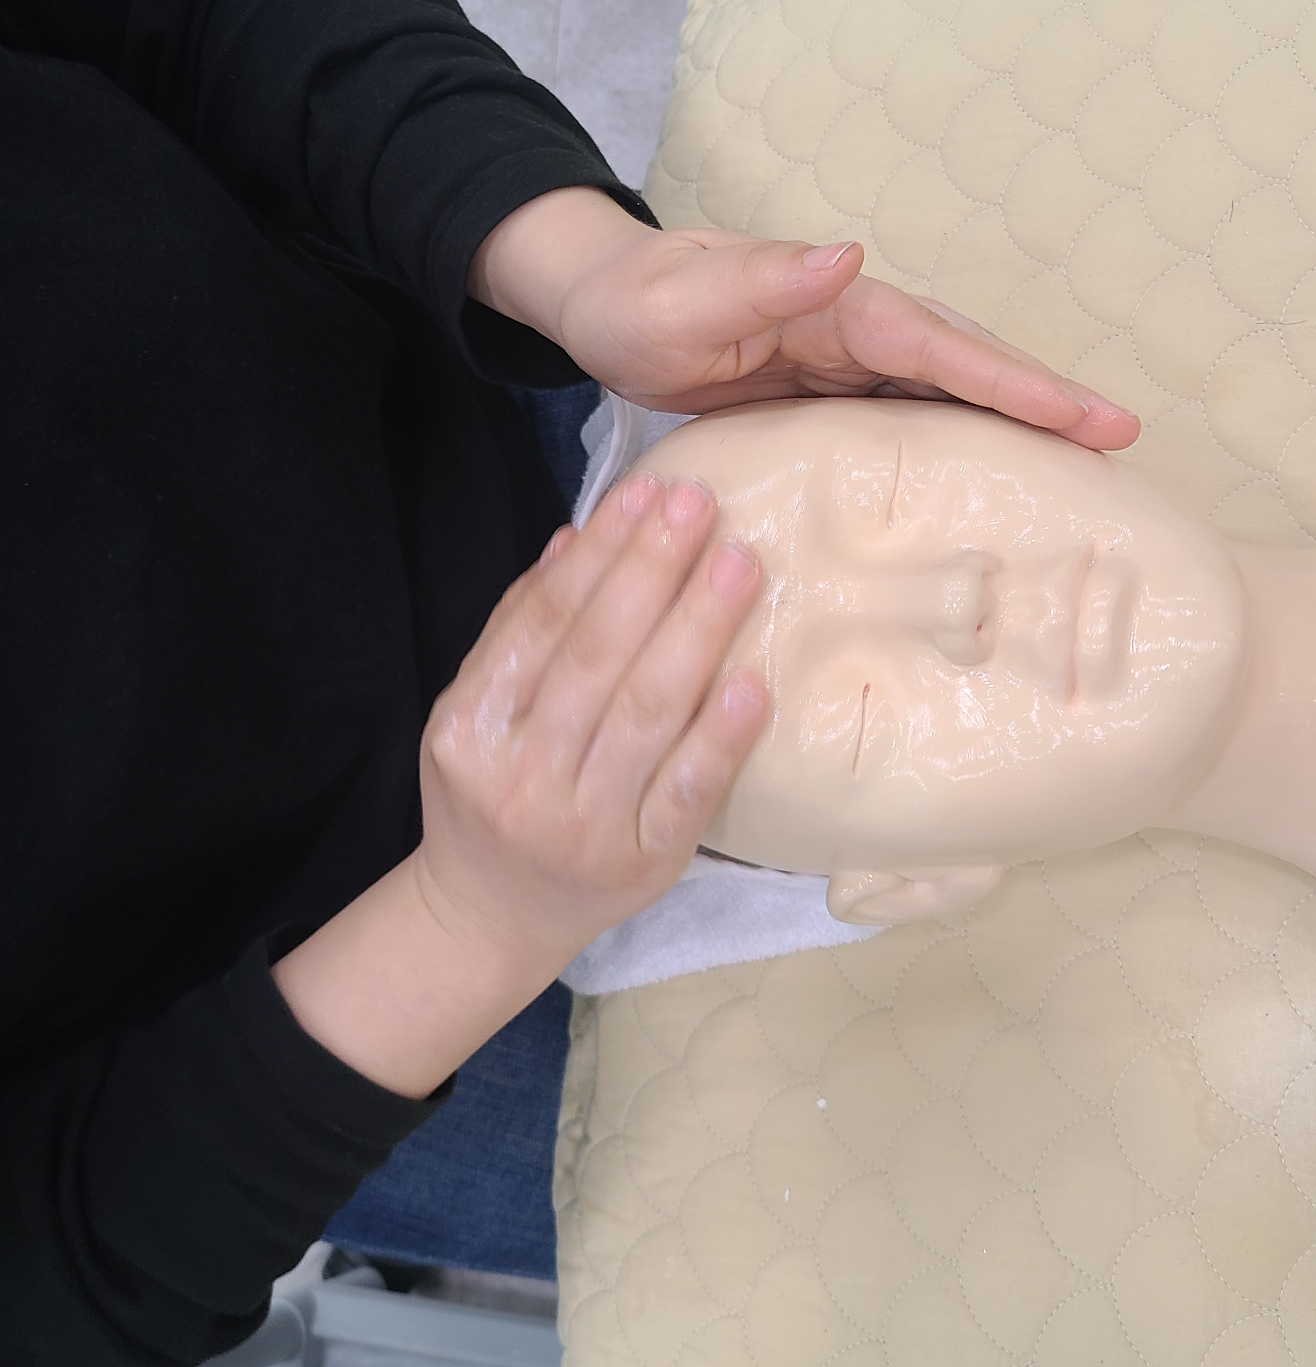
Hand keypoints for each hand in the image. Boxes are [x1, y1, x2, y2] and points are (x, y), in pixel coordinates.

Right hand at [272, 470, 765, 1097]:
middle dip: (653, 571)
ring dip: (698, 631)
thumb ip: (519, 629)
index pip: (542, 622)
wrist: (490, 917)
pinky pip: (686, 794)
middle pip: (597, 657)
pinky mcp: (641, 865)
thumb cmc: (489, 796)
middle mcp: (520, 775)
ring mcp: (582, 825)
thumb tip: (576, 539)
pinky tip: (755, 685)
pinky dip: (720, 738)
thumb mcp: (474, 713)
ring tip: (740, 565)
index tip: (648, 491)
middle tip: (702, 507)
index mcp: (469, 726)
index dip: (600, 552)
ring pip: (646, 714)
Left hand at [469, 188, 1138, 449]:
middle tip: (1122, 443)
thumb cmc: (638, 303)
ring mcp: (848, 362)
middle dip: (1044, 401)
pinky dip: (956, 440)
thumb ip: (763, 279)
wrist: (606, 305)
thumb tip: (848, 253)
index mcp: (837, 307)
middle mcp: (857, 328)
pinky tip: (983, 477)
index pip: (940, 347)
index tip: (1084, 417)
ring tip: (1084, 467)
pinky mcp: (830, 394)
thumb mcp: (687, 297)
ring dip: (1014, 423)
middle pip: (968, 366)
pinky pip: (909, 418)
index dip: (1014, 383)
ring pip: (949, 393)